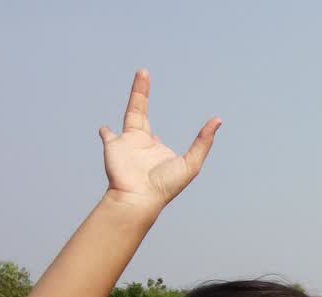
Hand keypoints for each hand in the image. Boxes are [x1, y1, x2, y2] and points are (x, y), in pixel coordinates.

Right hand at [99, 70, 220, 211]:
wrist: (138, 197)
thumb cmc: (165, 185)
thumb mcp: (191, 164)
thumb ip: (203, 142)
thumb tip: (218, 120)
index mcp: (156, 150)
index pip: (156, 137)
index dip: (157, 138)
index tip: (157, 138)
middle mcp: (141, 145)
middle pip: (141, 112)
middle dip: (141, 94)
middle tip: (143, 73)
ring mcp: (126, 144)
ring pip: (130, 112)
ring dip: (134, 94)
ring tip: (139, 76)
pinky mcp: (113, 145)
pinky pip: (107, 135)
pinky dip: (105, 131)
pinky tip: (104, 128)